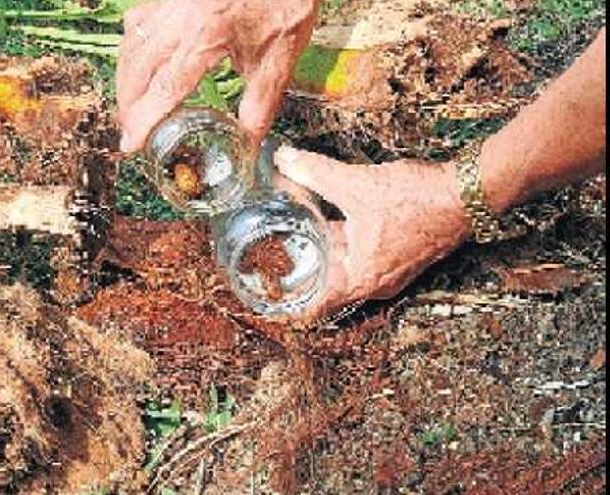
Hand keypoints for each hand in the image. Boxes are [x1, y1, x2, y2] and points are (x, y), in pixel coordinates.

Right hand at [117, 0, 317, 151]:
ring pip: (131, 43)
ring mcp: (172, 2)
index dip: (143, 120)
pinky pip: (139, 20)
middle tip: (129, 129)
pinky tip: (141, 62)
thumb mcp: (281, 57)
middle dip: (127, 104)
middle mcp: (181, 17)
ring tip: (131, 103)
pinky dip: (133, 46)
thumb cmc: (286, 1)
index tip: (130, 143)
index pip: (165, 88)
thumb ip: (261, 103)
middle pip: (136, 68)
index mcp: (207, 36)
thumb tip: (248, 142)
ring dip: (126, 78)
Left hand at [274, 147, 472, 317]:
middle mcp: (375, 282)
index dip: (287, 299)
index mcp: (361, 279)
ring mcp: (389, 270)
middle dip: (299, 267)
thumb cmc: (417, 198)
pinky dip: (341, 240)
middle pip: (326, 282)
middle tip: (266, 255)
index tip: (263, 291)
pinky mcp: (398, 253)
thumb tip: (282, 159)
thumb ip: (314, 173)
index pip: (314, 303)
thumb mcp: (355, 185)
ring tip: (289, 234)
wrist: (468, 192)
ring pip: (343, 264)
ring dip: (320, 250)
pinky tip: (326, 219)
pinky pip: (360, 253)